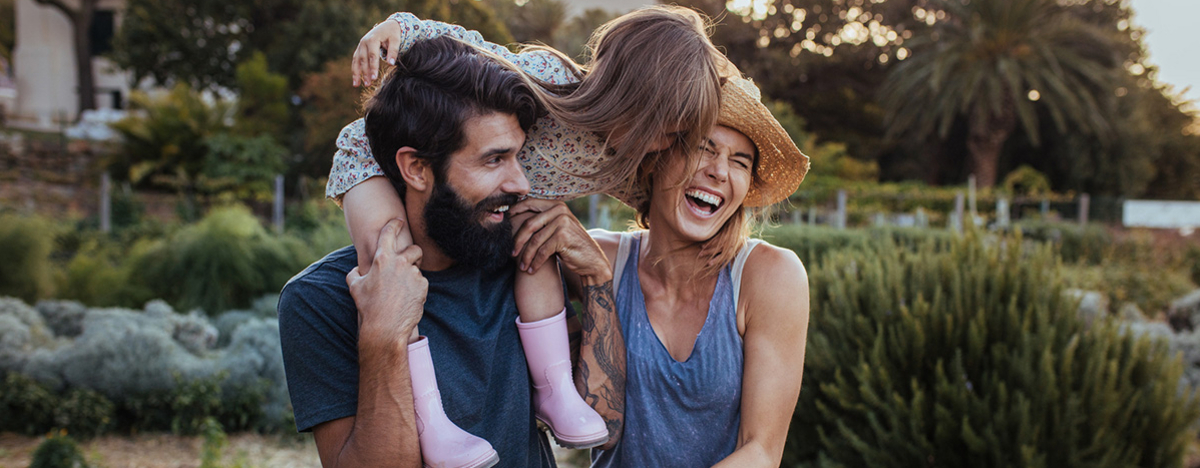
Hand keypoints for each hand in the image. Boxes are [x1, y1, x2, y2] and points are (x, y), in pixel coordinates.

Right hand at [346, 219, 425, 343]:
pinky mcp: (423, 286)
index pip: (389, 233)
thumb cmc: (368, 307)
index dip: (394, 225)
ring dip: (411, 276)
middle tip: (408, 263)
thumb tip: (356, 270)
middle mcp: (400, 263)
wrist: (385, 327)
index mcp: (382, 259)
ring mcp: (413, 274)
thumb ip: (354, 274)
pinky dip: (416, 288)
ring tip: (401, 291)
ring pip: (417, 269)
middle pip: (414, 249)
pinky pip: (421, 282)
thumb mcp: (355, 288)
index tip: (399, 221)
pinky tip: (407, 299)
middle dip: (413, 254)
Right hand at [352, 19, 403, 86]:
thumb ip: (393, 51)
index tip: (374, 78)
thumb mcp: (396, 40)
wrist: (387, 26)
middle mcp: (364, 42)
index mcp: (373, 39)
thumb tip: (390, 64)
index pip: (372, 56)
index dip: (373, 67)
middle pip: (364, 59)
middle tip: (368, 84)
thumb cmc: (392, 33)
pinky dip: (355, 70)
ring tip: (357, 85)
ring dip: (357, 73)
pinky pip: (355, 60)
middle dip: (365, 72)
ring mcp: (360, 46)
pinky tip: (356, 80)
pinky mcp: (359, 49)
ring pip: (357, 61)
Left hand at [510, 199, 610, 280]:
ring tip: (522, 266)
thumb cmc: (570, 245)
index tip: (504, 225)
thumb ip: (542, 221)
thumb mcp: (557, 228)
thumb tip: (514, 218)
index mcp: (556, 204)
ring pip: (535, 240)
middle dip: (518, 241)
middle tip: (512, 253)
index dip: (514, 212)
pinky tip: (532, 270)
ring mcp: (562, 222)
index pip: (529, 203)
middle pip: (529, 224)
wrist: (591, 260)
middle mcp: (560, 210)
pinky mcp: (563, 236)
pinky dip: (535, 262)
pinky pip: (542, 251)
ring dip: (526, 256)